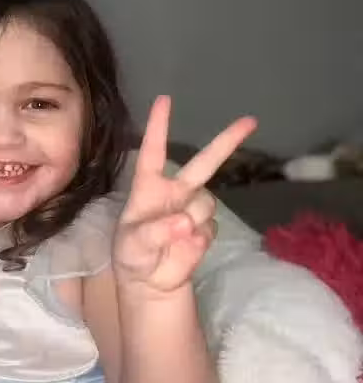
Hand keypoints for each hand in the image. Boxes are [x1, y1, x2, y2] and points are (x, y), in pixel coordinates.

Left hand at [113, 95, 256, 291]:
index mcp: (150, 186)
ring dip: (192, 220)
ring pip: (206, 204)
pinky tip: (183, 249)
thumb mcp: (132, 244)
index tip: (164, 99)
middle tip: (250, 121)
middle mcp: (176, 192)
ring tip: (172, 239)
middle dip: (227, 142)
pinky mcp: (206, 230)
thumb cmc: (132, 254)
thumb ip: (156, 232)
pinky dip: (197, 241)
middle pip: (204, 163)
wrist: (150, 282)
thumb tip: (187, 222)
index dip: (158, 126)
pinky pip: (208, 229)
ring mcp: (193, 210)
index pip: (153, 151)